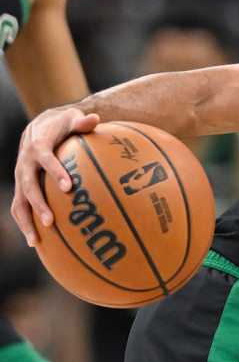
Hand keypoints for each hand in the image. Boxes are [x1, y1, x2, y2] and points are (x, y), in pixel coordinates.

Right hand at [10, 108, 99, 245]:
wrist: (38, 127)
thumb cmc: (61, 124)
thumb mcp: (72, 119)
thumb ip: (82, 122)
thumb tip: (95, 119)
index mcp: (37, 145)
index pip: (44, 159)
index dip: (54, 172)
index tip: (68, 187)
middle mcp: (25, 163)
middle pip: (28, 186)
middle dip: (39, 204)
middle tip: (51, 221)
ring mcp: (21, 177)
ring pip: (19, 202)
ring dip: (27, 221)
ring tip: (37, 241)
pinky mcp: (21, 187)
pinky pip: (20, 207)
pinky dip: (26, 223)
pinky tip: (37, 242)